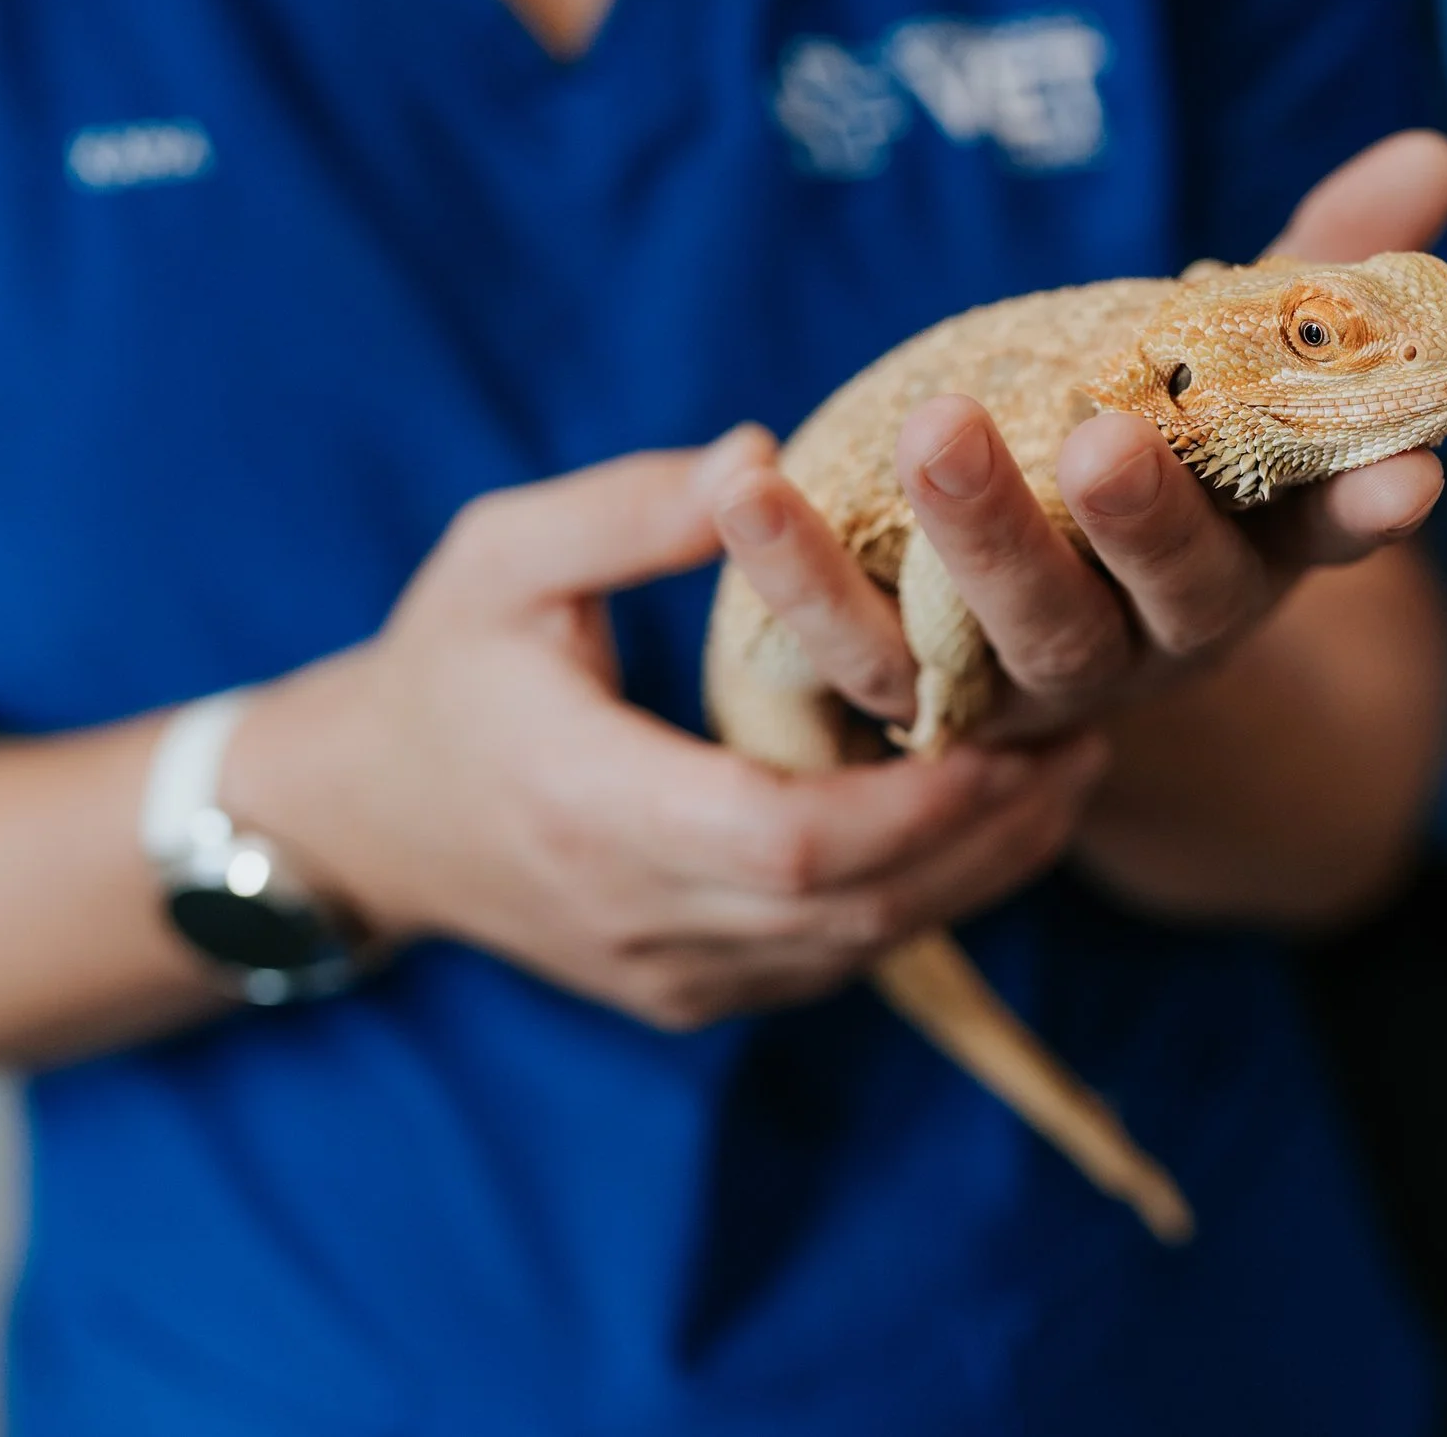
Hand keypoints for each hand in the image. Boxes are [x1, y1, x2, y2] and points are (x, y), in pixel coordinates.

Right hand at [222, 432, 1107, 1030]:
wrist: (363, 822)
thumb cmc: (440, 668)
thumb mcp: (502, 557)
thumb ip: (628, 511)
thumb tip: (757, 455)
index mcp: (590, 808)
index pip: (789, 846)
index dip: (918, 804)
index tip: (1015, 730)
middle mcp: (635, 916)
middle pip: (852, 911)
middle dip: (983, 837)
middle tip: (1083, 743)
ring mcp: (667, 973)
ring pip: (858, 951)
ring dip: (973, 874)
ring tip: (1065, 777)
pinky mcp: (690, 991)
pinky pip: (832, 963)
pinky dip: (919, 900)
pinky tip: (984, 824)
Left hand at [714, 129, 1446, 740]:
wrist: (1008, 627)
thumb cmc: (1139, 454)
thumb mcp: (1223, 362)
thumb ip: (1308, 271)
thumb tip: (1429, 156)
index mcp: (1249, 557)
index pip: (1324, 536)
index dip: (1367, 509)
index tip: (1414, 475)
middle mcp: (1155, 637)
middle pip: (1161, 597)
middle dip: (1138, 519)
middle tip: (1107, 437)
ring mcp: (1035, 681)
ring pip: (1013, 632)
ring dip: (978, 536)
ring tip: (934, 426)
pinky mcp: (913, 695)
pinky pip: (849, 652)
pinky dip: (791, 570)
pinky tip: (743, 468)